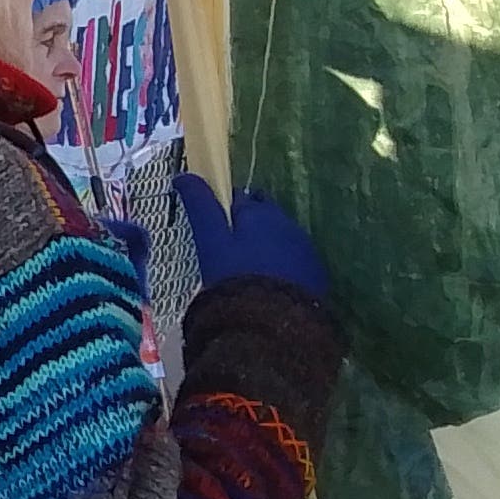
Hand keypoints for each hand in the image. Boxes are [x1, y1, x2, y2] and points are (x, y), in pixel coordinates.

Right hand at [179, 177, 328, 302]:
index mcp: (260, 213)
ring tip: (245, 269)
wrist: (274, 322)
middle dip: (248, 225)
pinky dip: (279, 265)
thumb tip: (183, 175)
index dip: (224, 208)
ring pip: (279, 238)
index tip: (211, 225)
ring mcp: (305, 249)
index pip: (240, 197)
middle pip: (264, 216)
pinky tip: (265, 283)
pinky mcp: (316, 274)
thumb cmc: (234, 276)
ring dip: (265, 245)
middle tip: (226, 248)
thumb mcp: (210, 241)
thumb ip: (200, 206)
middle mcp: (287, 224)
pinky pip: (293, 261)